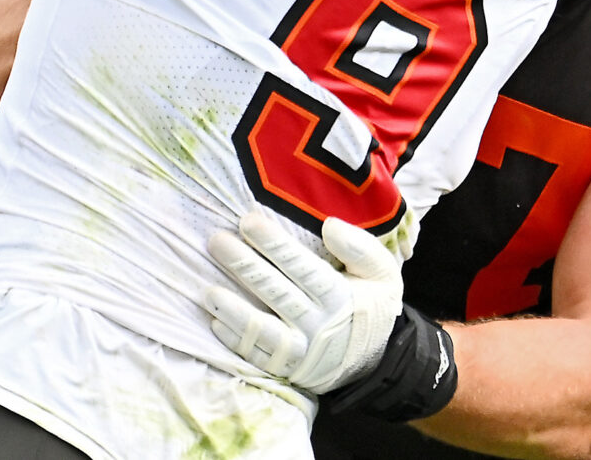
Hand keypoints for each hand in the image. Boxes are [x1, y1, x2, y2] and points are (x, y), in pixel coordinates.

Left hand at [201, 207, 402, 393]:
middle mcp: (319, 324)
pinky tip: (215, 320)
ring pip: (260, 327)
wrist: (369, 363)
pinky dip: (234, 338)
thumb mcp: (384, 274)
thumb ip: (361, 248)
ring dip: (232, 307)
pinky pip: (254, 355)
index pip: (301, 265)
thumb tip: (329, 225)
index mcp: (342, 296)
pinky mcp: (283, 369)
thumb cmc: (370, 306)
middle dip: (244, 265)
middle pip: (275, 291)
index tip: (248, 220)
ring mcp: (299, 350)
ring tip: (207, 288)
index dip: (273, 243)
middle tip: (216, 241)